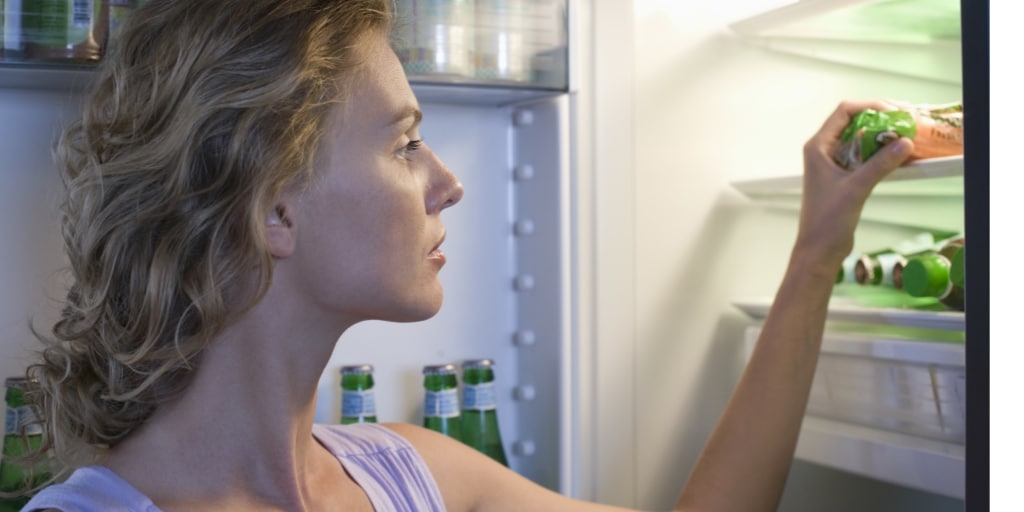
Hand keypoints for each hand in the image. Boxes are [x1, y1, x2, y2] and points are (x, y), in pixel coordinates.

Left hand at [797, 100, 913, 263]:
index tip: (894, 112)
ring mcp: (832, 163)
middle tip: (905, 122)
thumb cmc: (827, 220)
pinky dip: (880, 153)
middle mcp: (823, 150)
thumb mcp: (856, 188)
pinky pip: (863, 156)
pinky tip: (898, 155)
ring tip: (905, 135)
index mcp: (818, 146)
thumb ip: (880, 164)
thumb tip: (904, 143)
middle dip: (880, 119)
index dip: (870, 106)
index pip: (844, 112)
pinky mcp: (842, 176)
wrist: (819, 249)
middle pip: (853, 122)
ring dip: (881, 137)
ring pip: (860, 139)